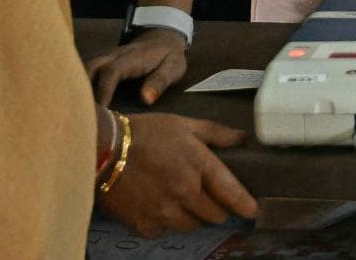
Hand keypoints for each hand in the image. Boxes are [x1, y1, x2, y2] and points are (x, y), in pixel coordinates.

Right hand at [87, 27, 188, 106]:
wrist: (163, 37)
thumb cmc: (168, 57)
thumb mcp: (173, 68)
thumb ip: (159, 82)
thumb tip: (146, 99)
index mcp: (130, 59)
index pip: (110, 73)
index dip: (103, 92)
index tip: (100, 112)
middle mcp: (112, 56)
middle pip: (89, 69)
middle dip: (82, 90)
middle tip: (83, 114)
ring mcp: (105, 58)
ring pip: (84, 69)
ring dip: (78, 88)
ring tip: (78, 111)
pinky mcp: (101, 62)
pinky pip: (85, 71)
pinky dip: (79, 84)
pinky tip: (79, 102)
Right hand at [96, 112, 257, 237]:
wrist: (102, 149)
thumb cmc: (145, 133)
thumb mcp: (184, 125)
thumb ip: (216, 134)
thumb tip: (242, 139)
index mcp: (199, 166)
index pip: (231, 193)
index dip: (245, 204)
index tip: (253, 210)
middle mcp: (185, 194)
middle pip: (214, 215)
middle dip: (215, 208)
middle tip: (206, 197)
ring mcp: (164, 213)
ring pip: (191, 226)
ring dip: (191, 216)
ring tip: (178, 198)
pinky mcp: (144, 226)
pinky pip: (165, 231)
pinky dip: (165, 222)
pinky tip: (156, 205)